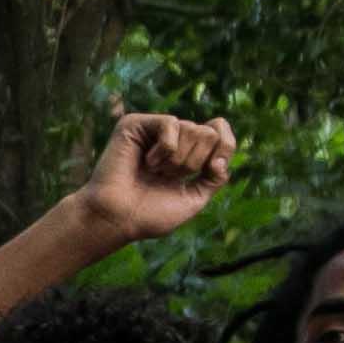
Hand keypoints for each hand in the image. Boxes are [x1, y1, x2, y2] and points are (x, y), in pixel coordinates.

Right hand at [71, 112, 236, 247]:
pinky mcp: (135, 124)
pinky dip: (165, 149)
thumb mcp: (194, 198)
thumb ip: (215, 178)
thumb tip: (220, 158)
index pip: (221, 135)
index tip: (213, 168)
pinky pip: (170, 124)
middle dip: (194, 162)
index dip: (226, 147)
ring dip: (178, 160)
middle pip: (209, 134)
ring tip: (154, 171)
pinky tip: (147, 162)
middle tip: (167, 177)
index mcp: (187, 154)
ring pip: (192, 129)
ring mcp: (153, 130)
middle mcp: (172, 139)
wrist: (117, 219)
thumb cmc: (150, 214)